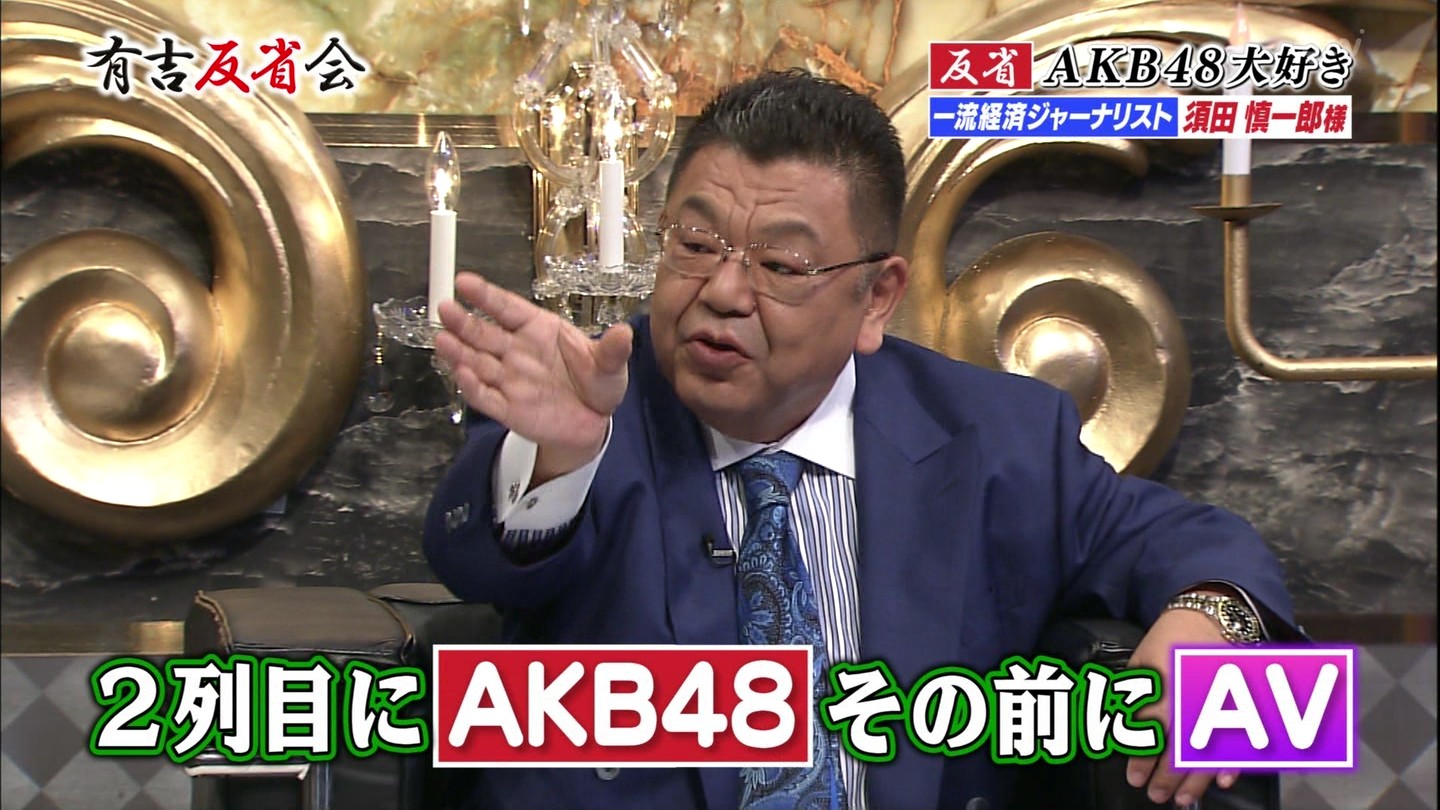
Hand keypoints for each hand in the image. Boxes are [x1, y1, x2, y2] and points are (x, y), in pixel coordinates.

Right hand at [435, 272, 631, 482]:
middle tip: (444, 308)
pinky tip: (462, 374)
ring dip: (458, 352)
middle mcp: (517, 351)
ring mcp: (509, 379)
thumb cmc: (597, 383)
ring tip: (442, 339)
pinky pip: (485, 396)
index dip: (486, 296)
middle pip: (483, 333)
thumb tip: (625, 332)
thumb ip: (613, 350)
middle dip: (462, 322)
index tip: (464, 282)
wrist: (593, 423)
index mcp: (539, 330)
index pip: (508, 308)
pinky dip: (473, 387)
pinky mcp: (508, 408)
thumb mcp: (610, 366)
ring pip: (477, 362)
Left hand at [1125, 605, 1239, 805]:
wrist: (1211, 619)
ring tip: (1182, 801)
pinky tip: (1223, 783)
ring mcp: (1220, 703)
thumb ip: (1131, 696)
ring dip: (1195, 780)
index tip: (1134, 778)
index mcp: (1164, 685)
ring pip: (1209, 749)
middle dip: (1166, 776)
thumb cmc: (1169, 642)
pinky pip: (1240, 738)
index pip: (1149, 729)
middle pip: (1179, 746)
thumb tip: (1119, 730)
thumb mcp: (1141, 663)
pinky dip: (1233, 763)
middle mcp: (1193, 698)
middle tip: (1155, 796)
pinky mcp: (1240, 705)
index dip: (1141, 757)